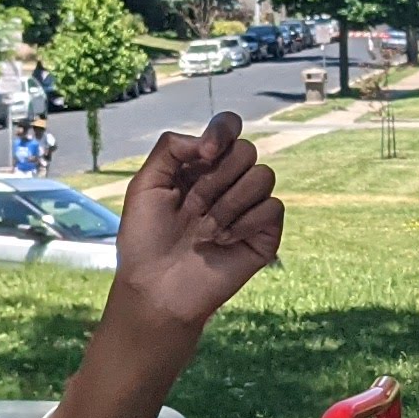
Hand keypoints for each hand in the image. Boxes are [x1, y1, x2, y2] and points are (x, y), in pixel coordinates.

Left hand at [102, 116, 284, 347]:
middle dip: (216, 179)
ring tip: (206, 230)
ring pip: (264, 176)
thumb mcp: (145, 184)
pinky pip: (273, 207)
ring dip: (229, 203)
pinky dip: (245, 222)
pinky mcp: (265, 234)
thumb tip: (210, 143)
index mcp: (201, 167)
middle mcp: (229, 183)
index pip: (228, 128)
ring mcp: (249, 208)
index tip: (205, 153)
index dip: (223, 131)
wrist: (157, 288)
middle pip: (247, 151)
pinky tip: (223, 241)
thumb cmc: (145, 240)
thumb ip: (171, 147)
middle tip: (194, 206)